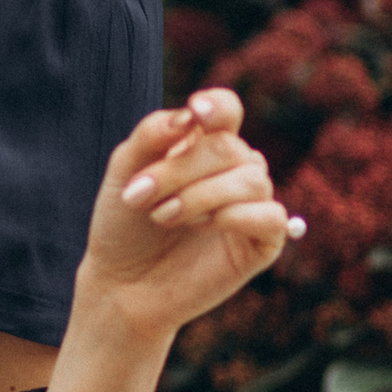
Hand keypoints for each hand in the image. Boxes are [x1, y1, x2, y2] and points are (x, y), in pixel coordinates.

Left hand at [80, 88, 289, 343]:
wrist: (120, 284)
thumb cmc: (123, 227)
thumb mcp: (124, 174)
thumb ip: (152, 136)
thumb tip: (189, 114)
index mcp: (203, 147)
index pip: (225, 111)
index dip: (217, 106)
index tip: (196, 112)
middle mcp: (233, 171)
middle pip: (228, 147)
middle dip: (179, 170)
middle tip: (139, 196)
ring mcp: (251, 206)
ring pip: (251, 180)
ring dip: (200, 196)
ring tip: (161, 217)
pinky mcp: (262, 243)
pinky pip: (271, 216)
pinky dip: (236, 215)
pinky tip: (204, 225)